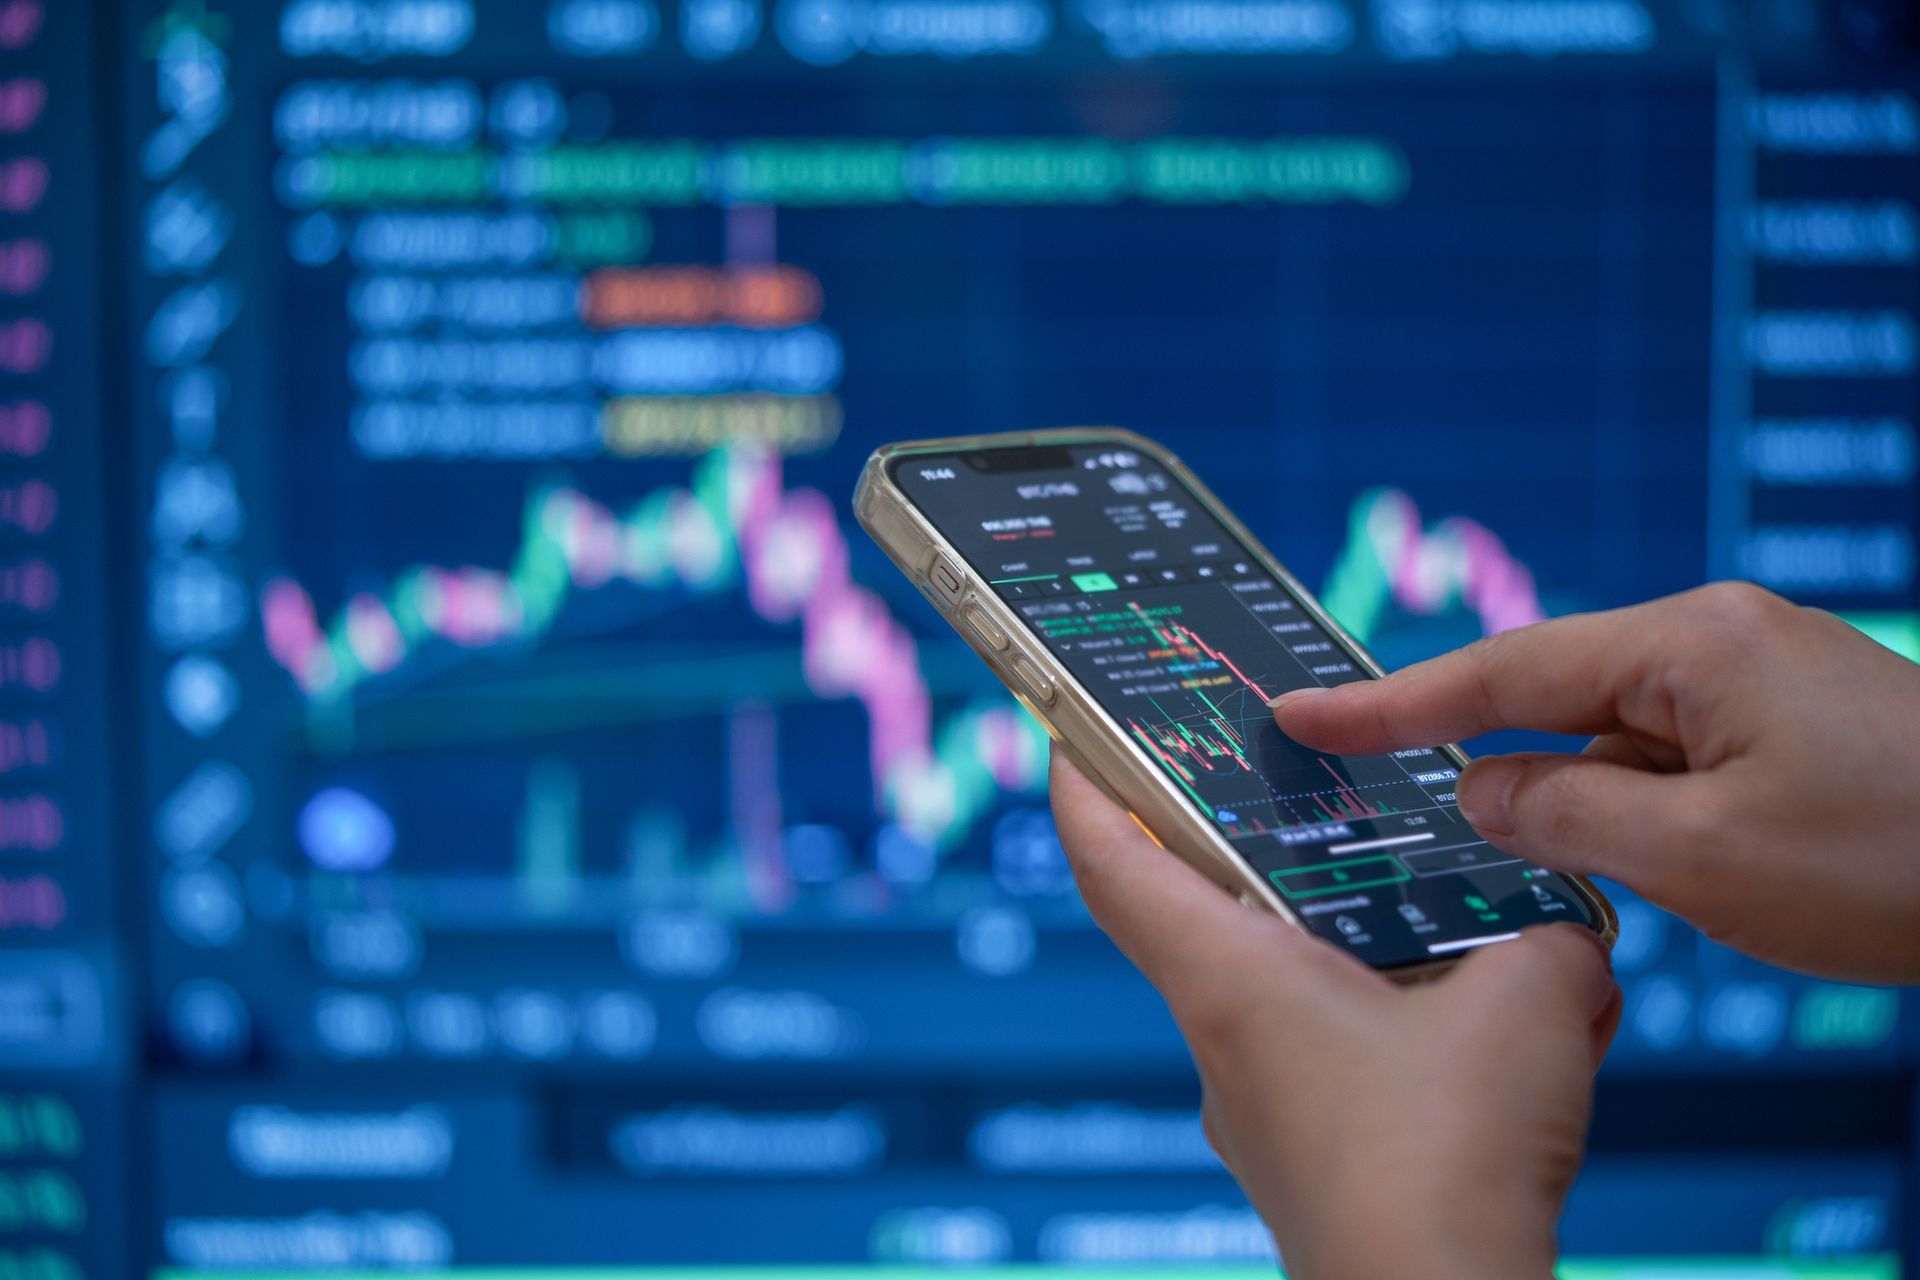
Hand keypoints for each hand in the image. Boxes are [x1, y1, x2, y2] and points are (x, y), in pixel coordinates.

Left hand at [1051, 753, 1620, 1279]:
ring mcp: (1264, 1113)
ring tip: (1473, 935)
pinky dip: (1410, 1036)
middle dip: (1265, 853)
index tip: (1073, 730)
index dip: (1084, 784)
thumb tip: (1564, 938)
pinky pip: (1347, 1067)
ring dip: (1366, 956)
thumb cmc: (1450, 1160)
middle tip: (1316, 798)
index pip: (1111, 862)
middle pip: (1207, 916)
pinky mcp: (1316, 1164)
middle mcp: (1224, 1042)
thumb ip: (1548, 938)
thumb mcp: (1528, 1004)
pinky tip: (1505, 1044)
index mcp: (1229, 979)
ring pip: (1293, 995)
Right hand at [1273, 582, 1919, 983]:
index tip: (1303, 712)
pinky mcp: (1796, 716)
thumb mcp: (1700, 858)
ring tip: (1695, 881)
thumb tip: (1483, 789)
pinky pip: (1683, 757)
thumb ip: (1563, 815)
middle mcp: (1720, 637)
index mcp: (1687, 646)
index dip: (1390, 703)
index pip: (1499, 672)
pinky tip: (1714, 871)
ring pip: (1626, 742)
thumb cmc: (1894, 863)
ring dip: (1613, 813)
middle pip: (1563, 702)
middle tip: (1500, 830)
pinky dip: (1663, 815)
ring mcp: (1763, 673)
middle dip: (1523, 776)